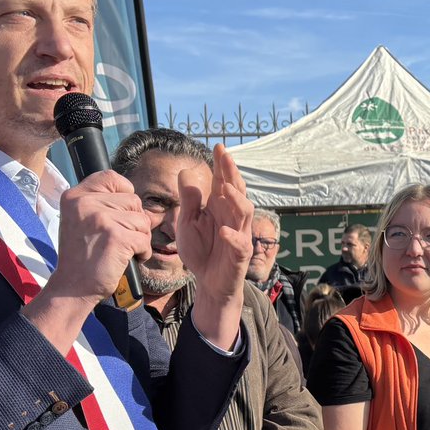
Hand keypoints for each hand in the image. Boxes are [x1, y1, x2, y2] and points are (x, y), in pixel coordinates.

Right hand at [46, 170, 149, 304]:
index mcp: (74, 196)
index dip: (124, 192)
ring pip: (142, 220)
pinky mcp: (116, 236)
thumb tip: (140, 201)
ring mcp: (101, 219)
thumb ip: (104, 204)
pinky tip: (125, 259)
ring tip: (120, 249)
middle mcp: (85, 203)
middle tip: (117, 239)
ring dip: (139, 238)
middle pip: (133, 200)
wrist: (72, 287)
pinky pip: (144, 239)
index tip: (119, 213)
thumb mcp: (81, 220)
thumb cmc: (81, 255)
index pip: (111, 177)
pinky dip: (141, 252)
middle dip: (134, 221)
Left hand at [176, 145, 251, 348]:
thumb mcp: (187, 223)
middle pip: (237, 191)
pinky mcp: (240, 254)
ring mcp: (239, 234)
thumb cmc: (201, 250)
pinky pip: (240, 244)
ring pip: (244, 213)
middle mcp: (233, 216)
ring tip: (225, 190)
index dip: (223, 165)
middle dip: (232, 173)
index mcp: (220, 207)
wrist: (208, 282)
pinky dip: (232, 237)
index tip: (218, 146)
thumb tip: (185, 173)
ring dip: (237, 200)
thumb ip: (188, 201)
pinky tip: (222, 232)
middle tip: (225, 156)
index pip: (224, 181)